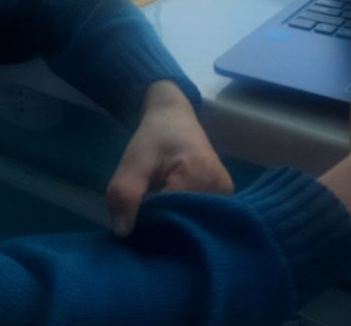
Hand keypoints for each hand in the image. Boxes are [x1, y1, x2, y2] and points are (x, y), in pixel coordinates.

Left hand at [106, 81, 233, 236]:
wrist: (175, 117)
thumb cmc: (154, 137)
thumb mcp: (132, 161)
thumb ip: (124, 194)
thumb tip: (123, 233)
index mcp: (198, 175)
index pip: (172, 219)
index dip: (149, 225)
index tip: (134, 225)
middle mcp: (221, 188)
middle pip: (187, 224)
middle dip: (162, 228)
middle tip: (143, 221)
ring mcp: (226, 193)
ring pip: (195, 223)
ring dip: (174, 225)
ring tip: (158, 215)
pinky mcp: (225, 196)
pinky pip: (202, 217)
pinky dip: (185, 219)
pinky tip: (171, 213)